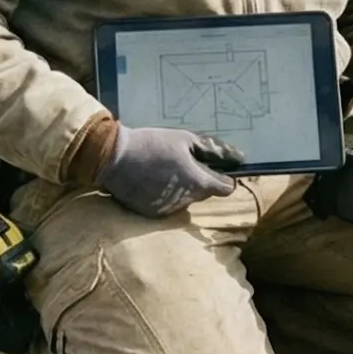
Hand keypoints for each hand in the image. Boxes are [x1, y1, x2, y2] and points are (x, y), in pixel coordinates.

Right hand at [97, 125, 244, 216]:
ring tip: (163, 168)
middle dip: (199, 179)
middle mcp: (186, 201)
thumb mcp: (185, 139)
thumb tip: (240, 157)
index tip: (217, 168)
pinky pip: (167, 205)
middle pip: (204, 193)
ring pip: (185, 199)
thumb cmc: (152, 144)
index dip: (224, 178)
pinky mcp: (152, 214)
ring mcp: (168, 210)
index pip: (226, 188)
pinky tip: (151, 179)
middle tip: (182, 161)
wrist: (113, 158)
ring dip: (181, 187)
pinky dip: (164, 194)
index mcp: (197, 183)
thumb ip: (214, 150)